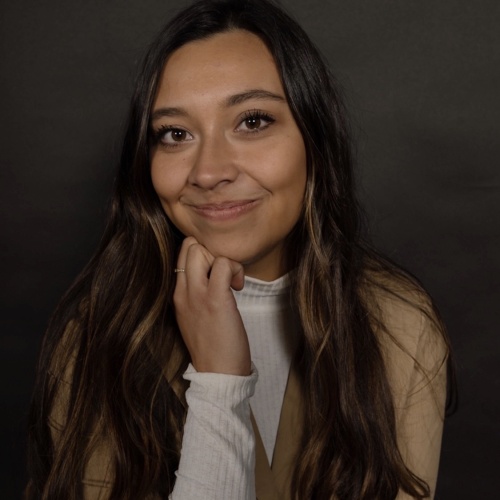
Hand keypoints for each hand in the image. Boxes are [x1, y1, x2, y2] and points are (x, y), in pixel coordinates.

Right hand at [173, 236, 250, 375]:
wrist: (218, 373)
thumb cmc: (213, 346)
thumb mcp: (194, 316)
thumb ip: (197, 294)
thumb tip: (212, 274)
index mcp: (177, 294)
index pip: (181, 255)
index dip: (203, 256)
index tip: (217, 276)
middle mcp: (182, 291)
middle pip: (189, 246)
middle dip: (211, 252)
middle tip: (225, 275)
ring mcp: (196, 294)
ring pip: (200, 249)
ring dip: (223, 260)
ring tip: (233, 282)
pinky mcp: (215, 298)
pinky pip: (223, 264)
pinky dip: (234, 269)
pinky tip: (238, 287)